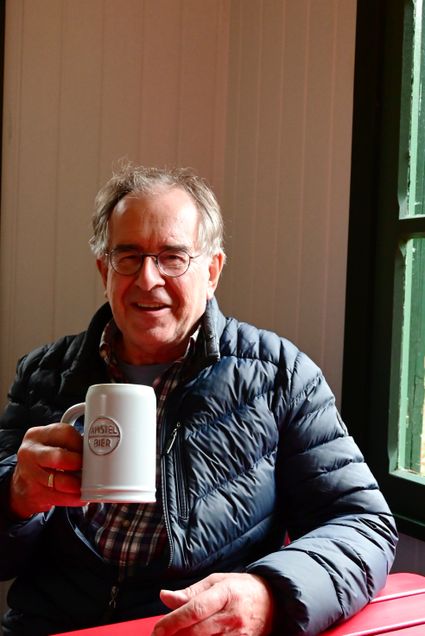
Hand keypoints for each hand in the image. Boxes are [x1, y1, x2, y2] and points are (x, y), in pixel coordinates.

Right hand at [8, 423, 83, 518]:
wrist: (24, 481)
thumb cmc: (44, 459)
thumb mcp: (51, 443)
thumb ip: (69, 444)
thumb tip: (96, 451)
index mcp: (37, 435)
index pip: (65, 433)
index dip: (81, 444)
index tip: (89, 451)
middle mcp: (30, 452)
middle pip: (59, 457)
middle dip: (78, 463)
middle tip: (89, 467)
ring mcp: (29, 474)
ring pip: (58, 480)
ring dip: (77, 484)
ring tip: (88, 484)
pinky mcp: (33, 492)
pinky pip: (58, 497)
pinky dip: (73, 498)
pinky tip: (81, 497)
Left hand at [152, 572, 274, 635]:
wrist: (273, 601)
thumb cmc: (239, 589)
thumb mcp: (216, 582)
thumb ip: (190, 593)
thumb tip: (163, 596)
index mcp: (225, 593)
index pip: (194, 609)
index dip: (172, 621)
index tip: (156, 630)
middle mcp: (232, 616)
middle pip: (196, 632)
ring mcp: (239, 635)